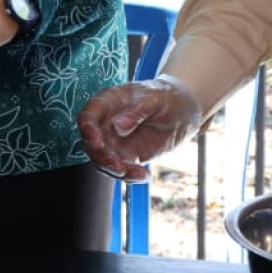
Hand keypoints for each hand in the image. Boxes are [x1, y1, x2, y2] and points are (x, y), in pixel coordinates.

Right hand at [78, 77, 199, 179]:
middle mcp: (107, 124)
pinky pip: (122, 170)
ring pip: (104, 161)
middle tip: (116, 165)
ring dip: (114, 170)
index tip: (96, 142)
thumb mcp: (154, 99)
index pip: (88, 116)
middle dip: (100, 157)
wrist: (184, 110)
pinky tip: (144, 175)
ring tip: (135, 173)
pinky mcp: (128, 156)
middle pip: (91, 144)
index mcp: (108, 103)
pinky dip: (131, 177)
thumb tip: (118, 126)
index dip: (87, 129)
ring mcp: (116, 142)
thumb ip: (136, 112)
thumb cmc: (166, 96)